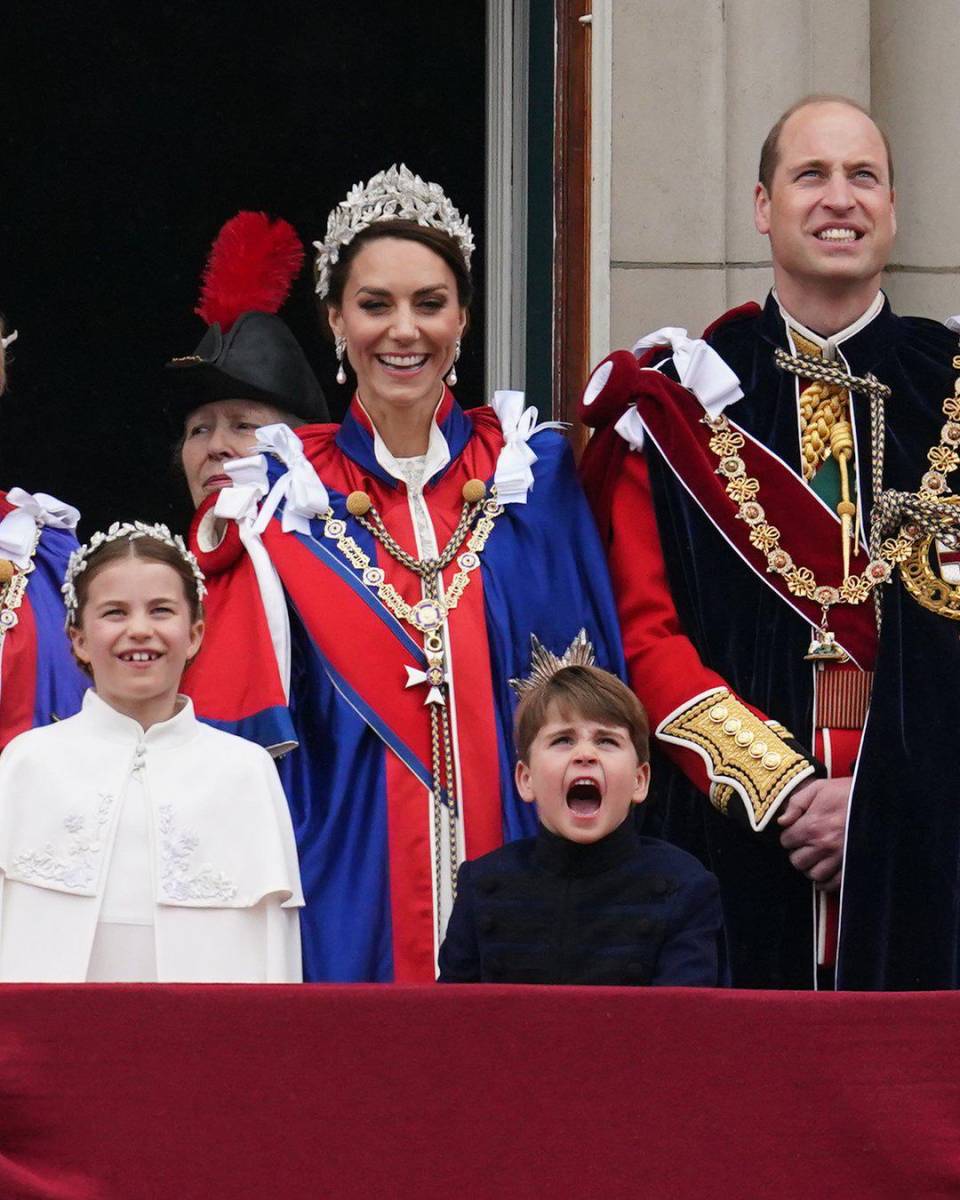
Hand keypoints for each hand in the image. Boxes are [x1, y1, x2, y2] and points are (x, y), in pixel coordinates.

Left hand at [777, 776, 851, 891]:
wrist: (879, 799)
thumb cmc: (847, 793)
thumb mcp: (818, 788)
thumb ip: (796, 804)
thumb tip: (782, 821)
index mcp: (812, 826)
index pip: (787, 841)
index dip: (789, 836)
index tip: (795, 833)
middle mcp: (824, 845)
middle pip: (797, 861)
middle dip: (798, 853)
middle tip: (805, 846)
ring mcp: (840, 858)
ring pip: (814, 875)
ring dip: (811, 868)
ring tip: (815, 858)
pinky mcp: (854, 866)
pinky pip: (834, 884)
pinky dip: (827, 882)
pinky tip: (825, 873)